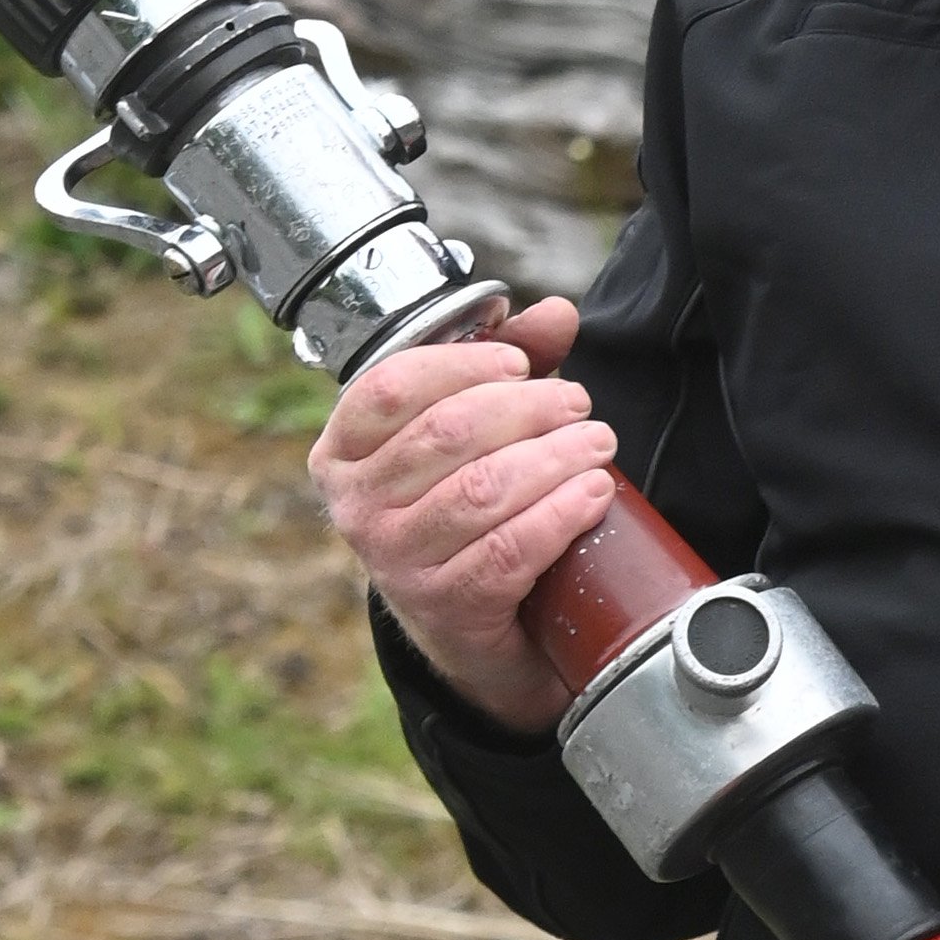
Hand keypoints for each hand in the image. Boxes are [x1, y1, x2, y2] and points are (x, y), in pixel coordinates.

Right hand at [311, 303, 611, 730]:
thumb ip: (507, 364)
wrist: (466, 627)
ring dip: (554, 458)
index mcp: (342, 450)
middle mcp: (356, 506)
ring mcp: (395, 562)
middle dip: (528, 409)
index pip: (393, 386)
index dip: (464, 365)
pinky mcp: (444, 606)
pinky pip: (509, 549)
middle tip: (579, 405)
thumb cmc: (461, 508)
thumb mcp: (472, 432)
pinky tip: (594, 493)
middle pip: (449, 433)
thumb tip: (556, 312)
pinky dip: (560, 514)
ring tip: (597, 444)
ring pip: (483, 490)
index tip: (520, 365)